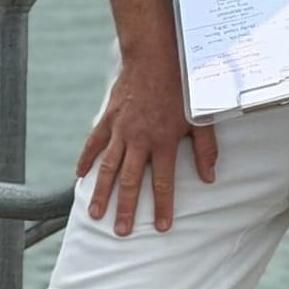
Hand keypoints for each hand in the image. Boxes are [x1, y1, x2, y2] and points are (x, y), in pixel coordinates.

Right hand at [77, 52, 216, 234]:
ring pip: (107, 167)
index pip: (163, 182)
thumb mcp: (200, 117)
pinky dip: (86, 159)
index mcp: (164, 142)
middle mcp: (139, 140)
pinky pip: (93, 142)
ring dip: (101, 192)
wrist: (155, 56)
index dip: (163, 207)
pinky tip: (79, 176)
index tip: (162, 228)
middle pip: (130, 181)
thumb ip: (205, 150)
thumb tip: (209, 177)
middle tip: (122, 232)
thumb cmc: (182, 86)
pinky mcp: (108, 118)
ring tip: (95, 214)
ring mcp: (120, 129)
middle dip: (126, 209)